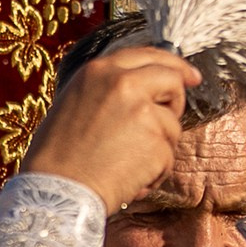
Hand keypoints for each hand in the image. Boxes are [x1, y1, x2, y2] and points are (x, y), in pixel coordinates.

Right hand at [26, 42, 195, 212]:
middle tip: (169, 119)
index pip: (147, 56)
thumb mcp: (74, 103)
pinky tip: (129, 180)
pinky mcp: (156, 143)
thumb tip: (141, 90)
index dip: (173, 66)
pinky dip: (154, 174)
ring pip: (172, 125)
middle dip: (175, 100)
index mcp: (99, 71)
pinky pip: (168, 157)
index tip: (190, 76)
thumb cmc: (56, 156)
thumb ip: (107, 90)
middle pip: (172, 79)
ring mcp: (143, 112)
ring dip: (158, 148)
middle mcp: (123, 83)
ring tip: (126, 164)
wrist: (55, 191)